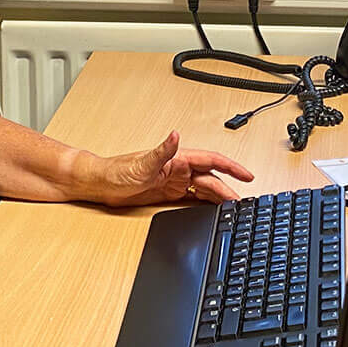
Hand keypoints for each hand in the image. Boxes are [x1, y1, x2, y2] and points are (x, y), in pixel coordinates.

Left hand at [88, 131, 253, 207]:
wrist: (101, 184)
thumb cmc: (117, 171)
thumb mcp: (142, 162)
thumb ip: (162, 149)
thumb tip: (176, 135)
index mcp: (177, 158)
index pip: (212, 160)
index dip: (231, 167)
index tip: (247, 175)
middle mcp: (178, 169)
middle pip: (211, 179)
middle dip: (229, 189)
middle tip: (243, 202)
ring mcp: (174, 181)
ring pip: (204, 189)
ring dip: (219, 198)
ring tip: (234, 208)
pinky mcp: (168, 193)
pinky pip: (193, 199)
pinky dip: (205, 204)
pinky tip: (214, 210)